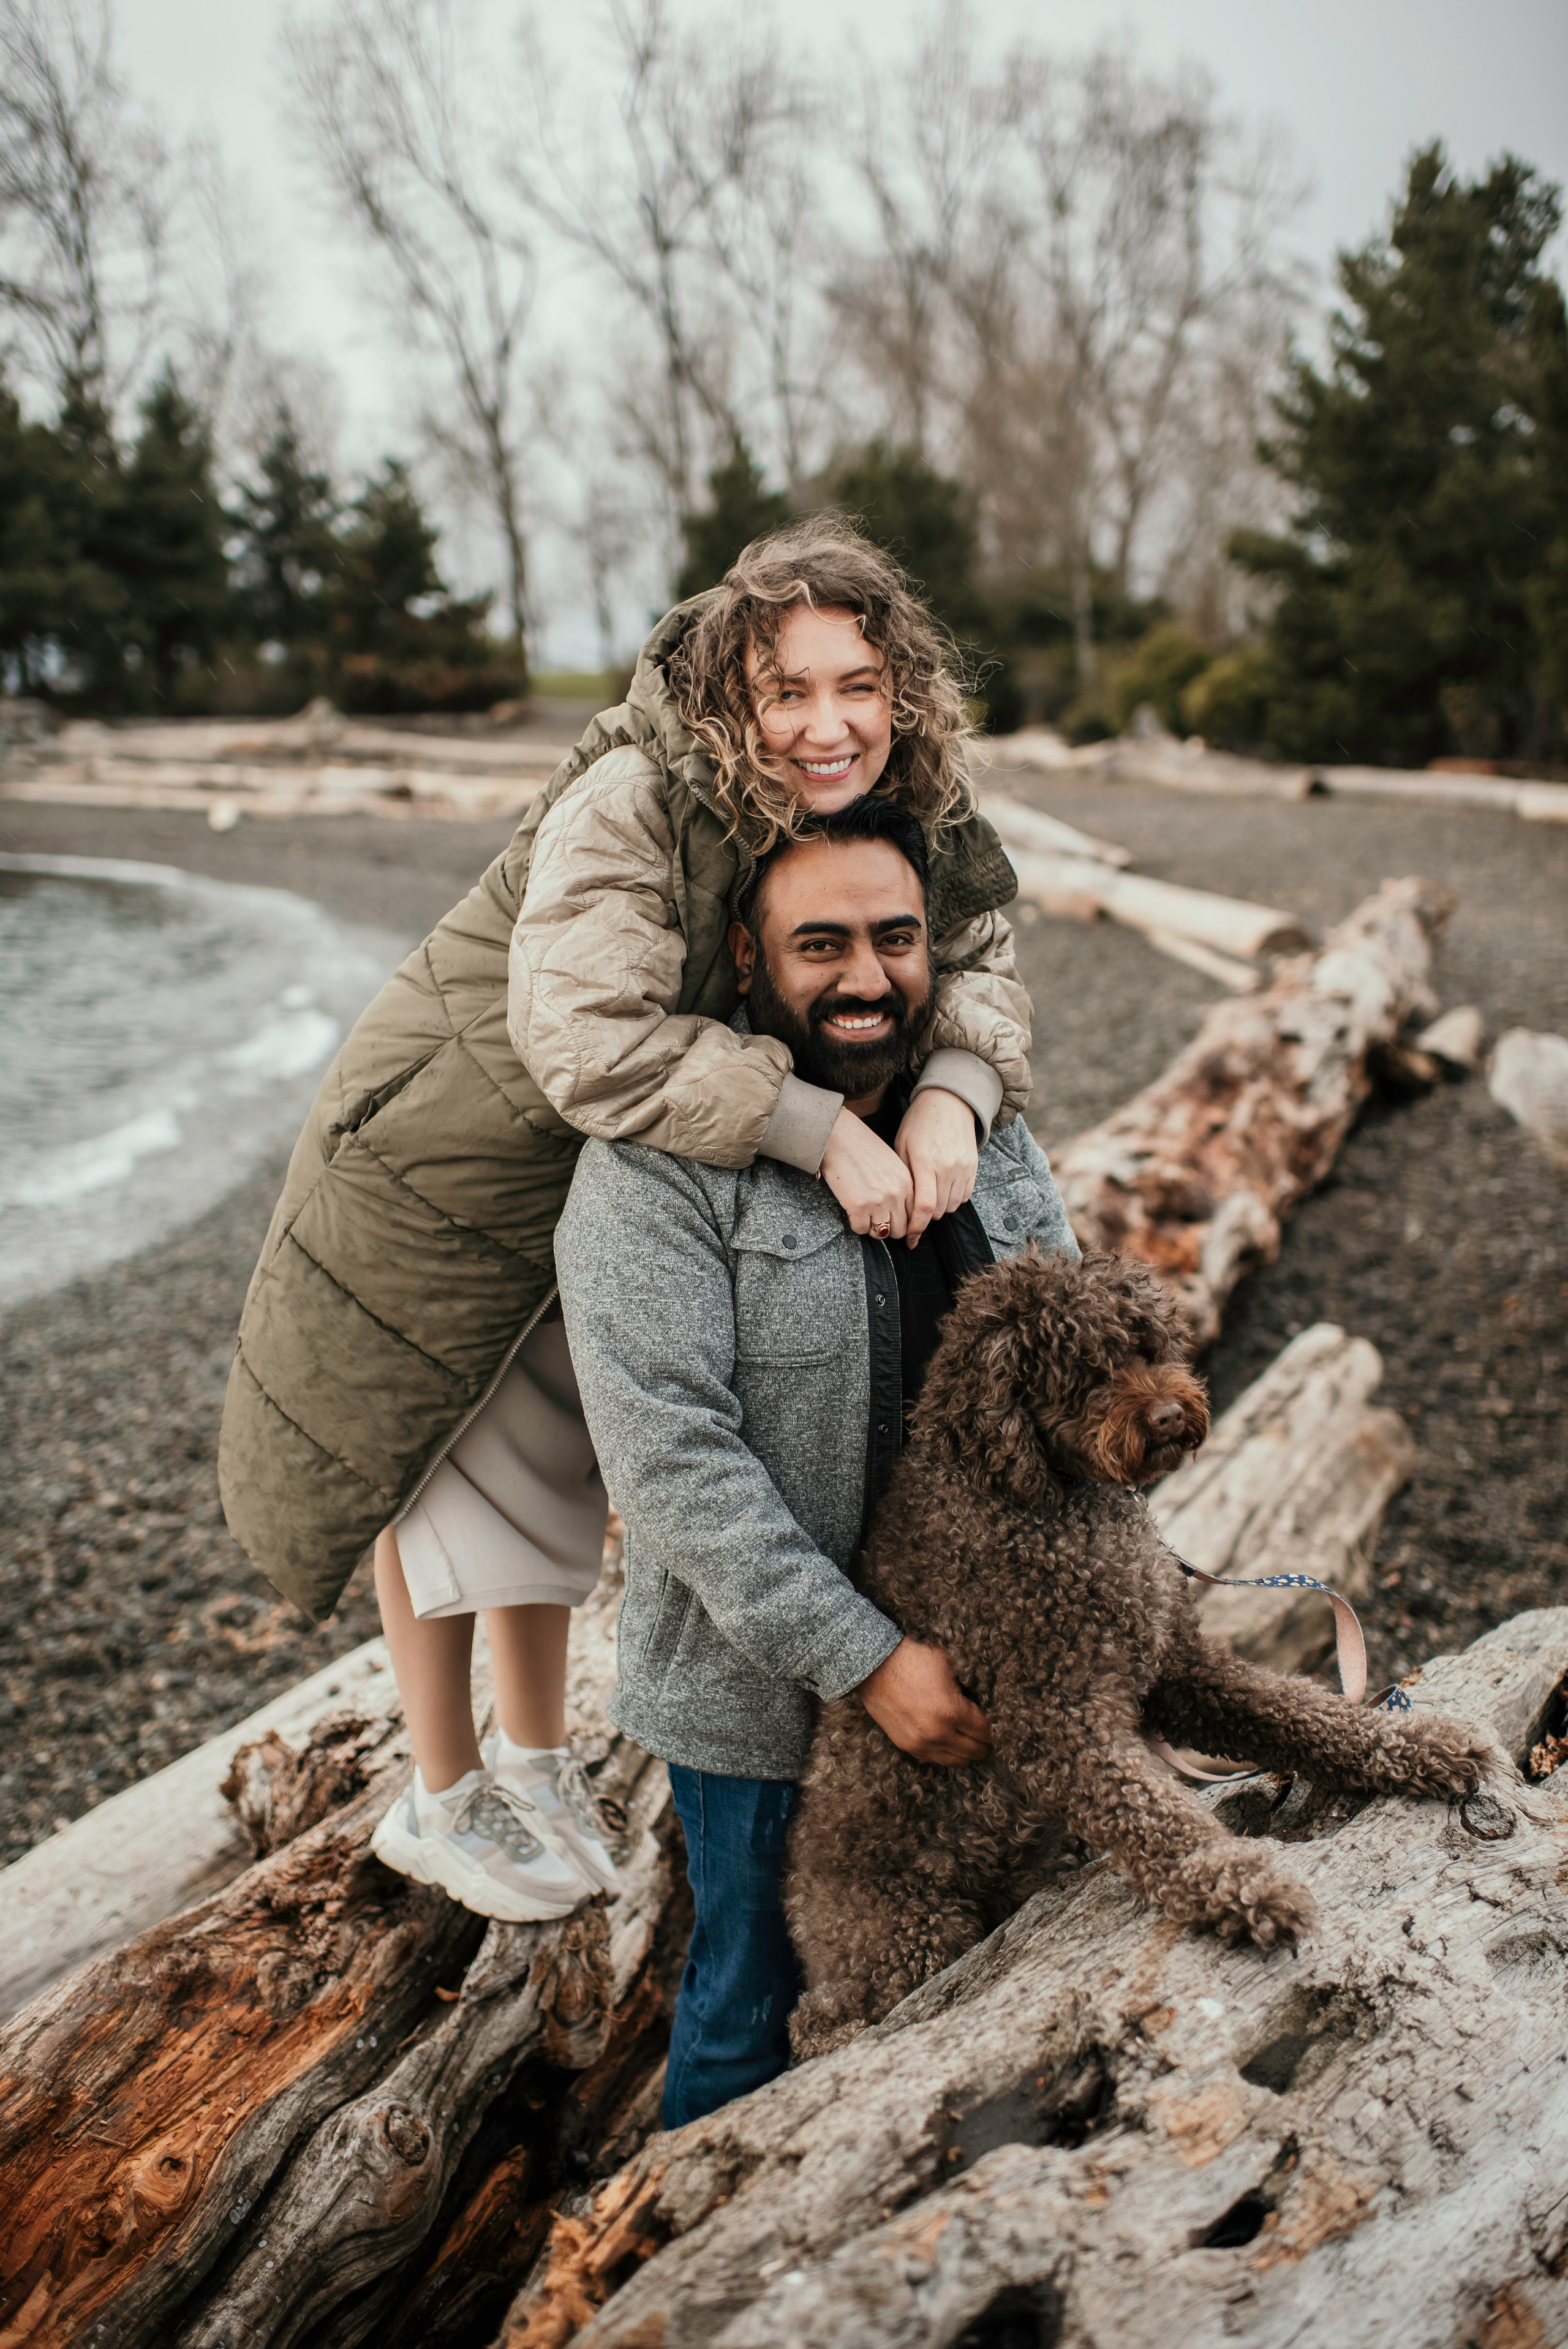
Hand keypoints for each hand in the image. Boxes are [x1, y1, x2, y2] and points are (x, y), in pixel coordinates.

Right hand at [819, 1107, 914, 1238]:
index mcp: (907, 1184)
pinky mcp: (859, 1207)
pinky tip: (851, 1211)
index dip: (902, 1222)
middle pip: (900, 1229)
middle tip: (875, 1220)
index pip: (914, 1216)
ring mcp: (879, 1202)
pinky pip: (860, 1229)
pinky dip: (855, 1224)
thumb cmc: (861, 1147)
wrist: (839, 1137)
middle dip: (888, 1228)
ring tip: (863, 1215)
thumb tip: (897, 1209)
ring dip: (872, 1228)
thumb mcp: (891, 1164)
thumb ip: (899, 1186)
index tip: (892, 1222)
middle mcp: (896, 1195)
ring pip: (882, 1233)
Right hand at [859, 1637, 992, 1765]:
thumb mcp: (947, 1666)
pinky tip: (948, 1743)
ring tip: (969, 1744)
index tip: (991, 1726)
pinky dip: (945, 1754)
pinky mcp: (907, 1747)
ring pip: (955, 1761)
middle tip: (985, 1738)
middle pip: (973, 1751)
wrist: (875, 1668)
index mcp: (951, 1711)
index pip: (983, 1731)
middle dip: (983, 1745)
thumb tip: (976, 1704)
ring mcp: (921, 1743)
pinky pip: (934, 1760)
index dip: (991, 1729)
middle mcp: (938, 1733)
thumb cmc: (912, 1661)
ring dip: (966, 1754)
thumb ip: (964, 1689)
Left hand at [894, 1088, 978, 1244]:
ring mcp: (963, 1168)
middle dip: (925, 1216)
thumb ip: (904, 1176)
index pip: (924, 1206)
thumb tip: (900, 1207)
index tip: (910, 1238)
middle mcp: (947, 1167)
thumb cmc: (918, 1123)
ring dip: (939, 1208)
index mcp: (925, 1162)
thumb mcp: (902, 1145)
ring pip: (951, 1206)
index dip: (917, 1227)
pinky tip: (942, 1187)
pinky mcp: (973, 1168)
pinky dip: (952, 1199)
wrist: (949, 1103)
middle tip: (914, 1210)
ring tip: (928, 1194)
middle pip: (938, 1211)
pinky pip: (964, 1196)